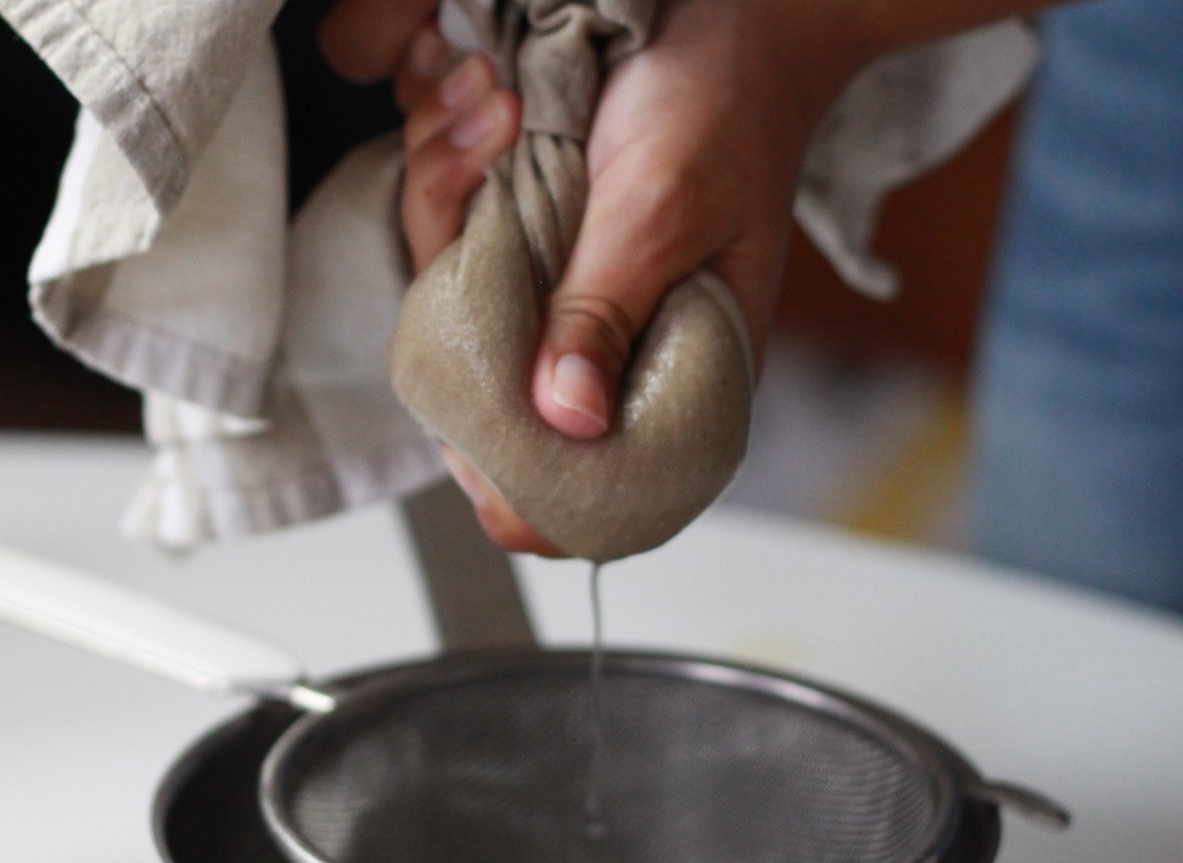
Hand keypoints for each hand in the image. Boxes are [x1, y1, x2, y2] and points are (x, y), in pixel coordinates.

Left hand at [323, 0, 871, 553]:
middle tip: (488, 165)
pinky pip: (451, 234)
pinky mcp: (528, 245)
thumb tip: (565, 419)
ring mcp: (559, 298)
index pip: (584, 495)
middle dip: (456, 283)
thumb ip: (602, 314)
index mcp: (673, 383)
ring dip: (446, 194)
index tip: (466, 404)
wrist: (736, 14)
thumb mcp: (660, 212)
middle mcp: (607, 354)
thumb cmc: (726, 108)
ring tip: (493, 110)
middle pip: (482, 399)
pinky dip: (448, 165)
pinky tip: (484, 105)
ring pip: (449, 302)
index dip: (513, 479)